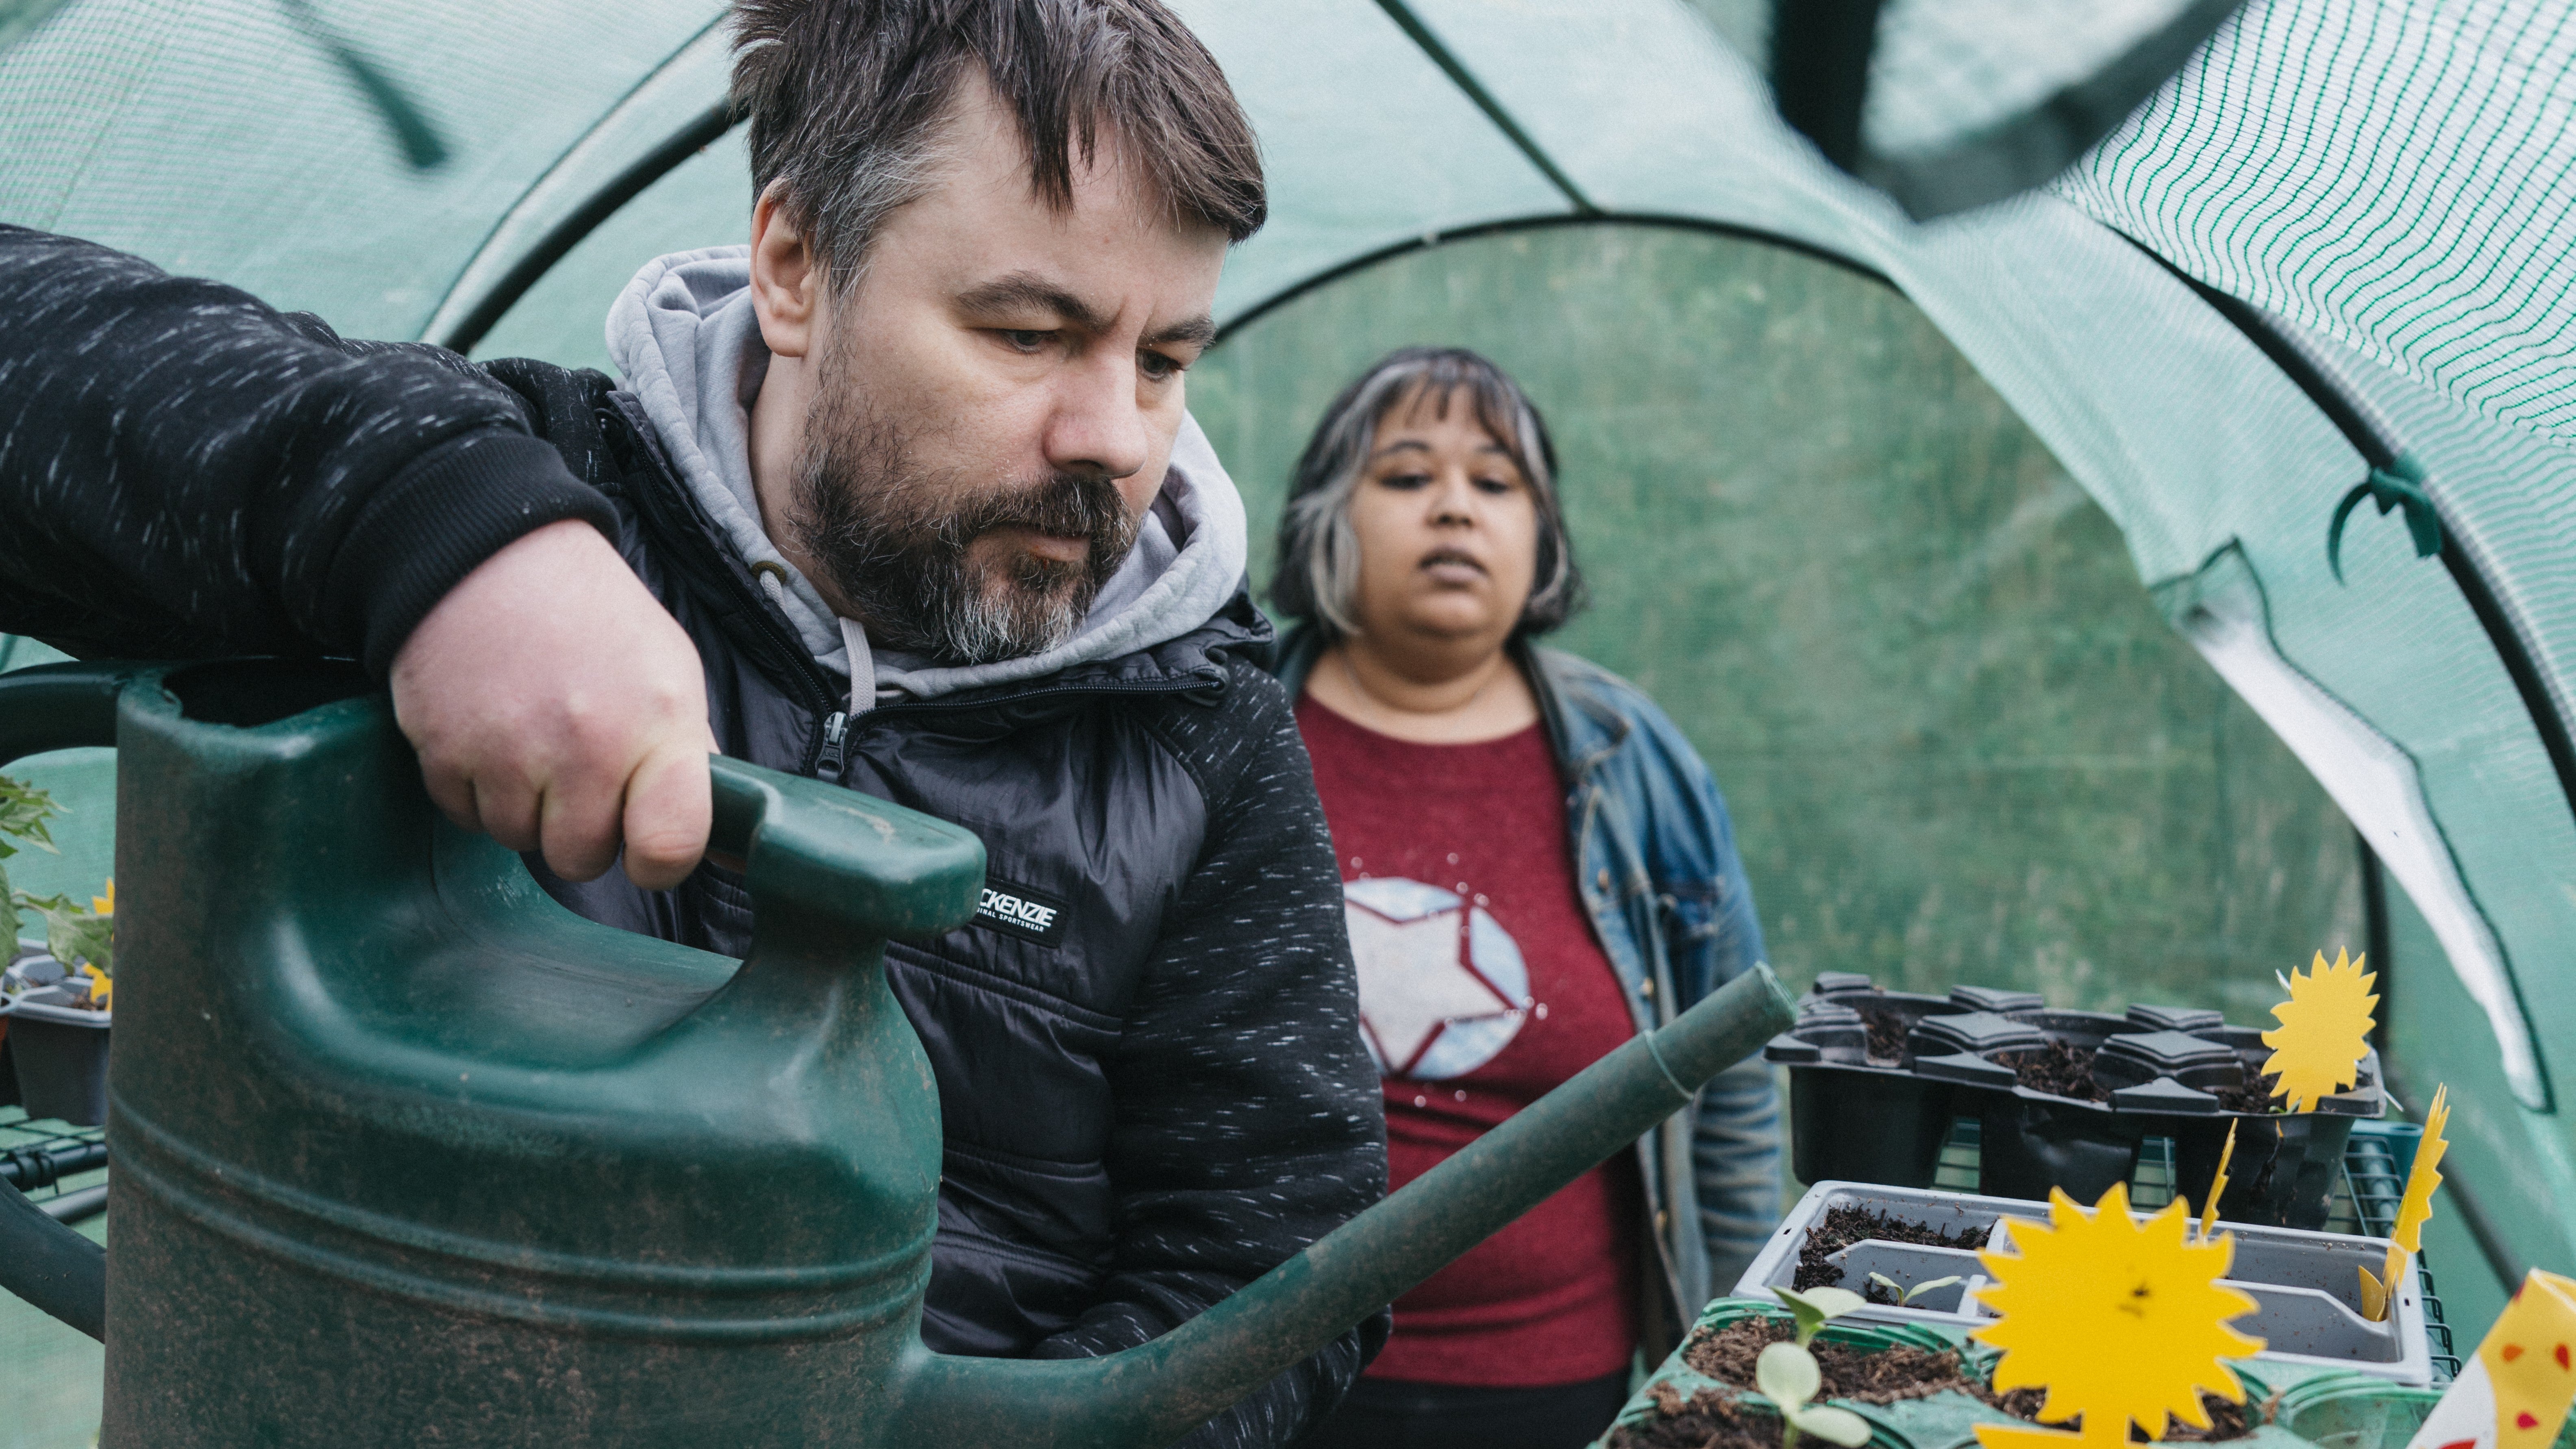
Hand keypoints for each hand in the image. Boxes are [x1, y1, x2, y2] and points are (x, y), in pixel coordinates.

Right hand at [390, 520, 715, 889]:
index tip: (649, 848)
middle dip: (581, 832)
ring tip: (532, 740)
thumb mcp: (670, 672)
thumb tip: (725, 846)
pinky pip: (464, 815)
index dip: (660, 862)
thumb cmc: (594, 620)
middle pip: (581, 860)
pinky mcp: (443, 750)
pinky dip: (476, 790)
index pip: (671, 843)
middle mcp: (585, 743)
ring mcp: (509, 751)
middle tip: (579, 775)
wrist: (490, 555)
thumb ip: (690, 757)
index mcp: (657, 723)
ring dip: (525, 809)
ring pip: (517, 841)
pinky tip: (491, 735)